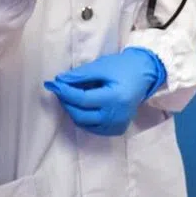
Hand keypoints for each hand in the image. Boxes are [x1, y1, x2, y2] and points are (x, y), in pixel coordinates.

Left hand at [44, 48, 166, 136]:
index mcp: (115, 99)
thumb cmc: (121, 68)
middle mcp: (117, 117)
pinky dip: (83, 117)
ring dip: (72, 110)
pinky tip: (82, 104)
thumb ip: (79, 75)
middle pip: (80, 115)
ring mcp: (117, 125)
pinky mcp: (117, 129)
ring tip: (71, 95)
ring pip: (84, 123)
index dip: (64, 92)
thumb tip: (59, 81)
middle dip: (66, 101)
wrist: (143, 75)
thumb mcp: (100, 67)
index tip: (52, 84)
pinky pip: (92, 127)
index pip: (82, 100)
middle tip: (59, 88)